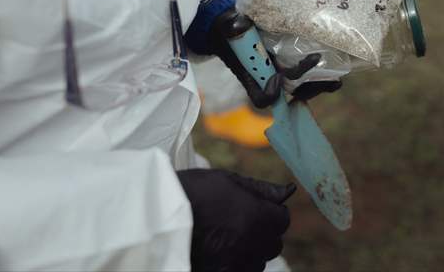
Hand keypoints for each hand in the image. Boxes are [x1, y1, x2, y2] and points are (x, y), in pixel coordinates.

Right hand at [177, 169, 295, 271]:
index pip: (282, 219)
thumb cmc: (192, 192)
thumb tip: (288, 191)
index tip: (255, 208)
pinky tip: (216, 251)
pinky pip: (240, 271)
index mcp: (258, 217)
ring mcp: (238, 265)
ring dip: (248, 250)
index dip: (269, 211)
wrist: (155, 217)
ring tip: (223, 237)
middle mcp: (252, 245)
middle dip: (262, 232)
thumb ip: (261, 189)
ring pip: (257, 262)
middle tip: (237, 222)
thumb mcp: (227, 181)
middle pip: (273, 243)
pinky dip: (233, 263)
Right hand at [210, 8, 341, 107]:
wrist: (235, 28)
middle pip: (289, 96)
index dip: (268, 94)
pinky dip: (322, 78)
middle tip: (320, 76)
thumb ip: (231, 25)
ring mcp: (280, 74)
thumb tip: (238, 24)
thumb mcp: (227, 26)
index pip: (259, 97)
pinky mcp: (292, 65)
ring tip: (334, 81)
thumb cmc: (229, 29)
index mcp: (251, 76)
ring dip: (318, 86)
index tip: (276, 78)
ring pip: (301, 89)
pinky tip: (337, 74)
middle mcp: (267, 79)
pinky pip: (309, 78)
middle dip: (305, 89)